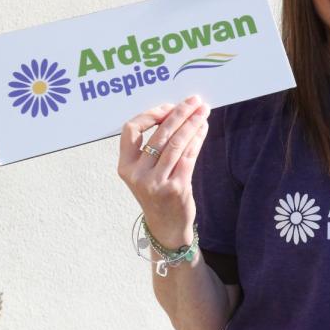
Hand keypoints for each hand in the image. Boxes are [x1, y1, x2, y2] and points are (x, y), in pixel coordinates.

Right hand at [116, 95, 210, 249]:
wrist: (166, 227)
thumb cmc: (156, 193)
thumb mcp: (144, 172)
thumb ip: (152, 147)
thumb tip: (175, 113)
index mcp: (125, 166)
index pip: (130, 130)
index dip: (150, 114)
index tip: (168, 107)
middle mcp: (137, 174)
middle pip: (159, 134)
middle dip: (179, 113)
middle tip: (193, 101)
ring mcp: (156, 182)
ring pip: (176, 143)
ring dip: (192, 123)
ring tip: (203, 111)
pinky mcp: (176, 188)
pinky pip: (188, 156)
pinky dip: (197, 139)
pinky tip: (203, 128)